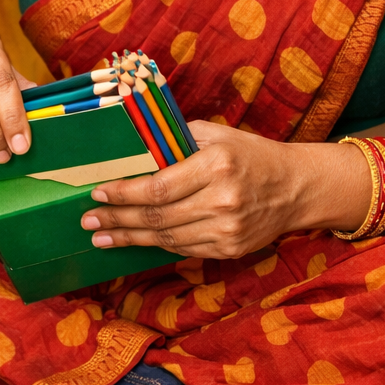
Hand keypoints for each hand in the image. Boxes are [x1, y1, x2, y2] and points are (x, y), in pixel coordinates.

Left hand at [80, 120, 334, 259]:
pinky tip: (135, 243)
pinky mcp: (230, 249)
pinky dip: (156, 247)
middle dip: (117, 220)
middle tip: (88, 220)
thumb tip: (131, 147)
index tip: (98, 194)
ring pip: (167, 239)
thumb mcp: (216, 134)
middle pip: (158, 217)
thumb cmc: (250, 154)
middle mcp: (223, 200)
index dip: (124, 193)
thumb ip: (174, 138)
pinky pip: (184, 250)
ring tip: (101, 237)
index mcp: (217, 165)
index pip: (159, 186)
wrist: (296, 187)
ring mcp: (228, 229)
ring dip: (129, 239)